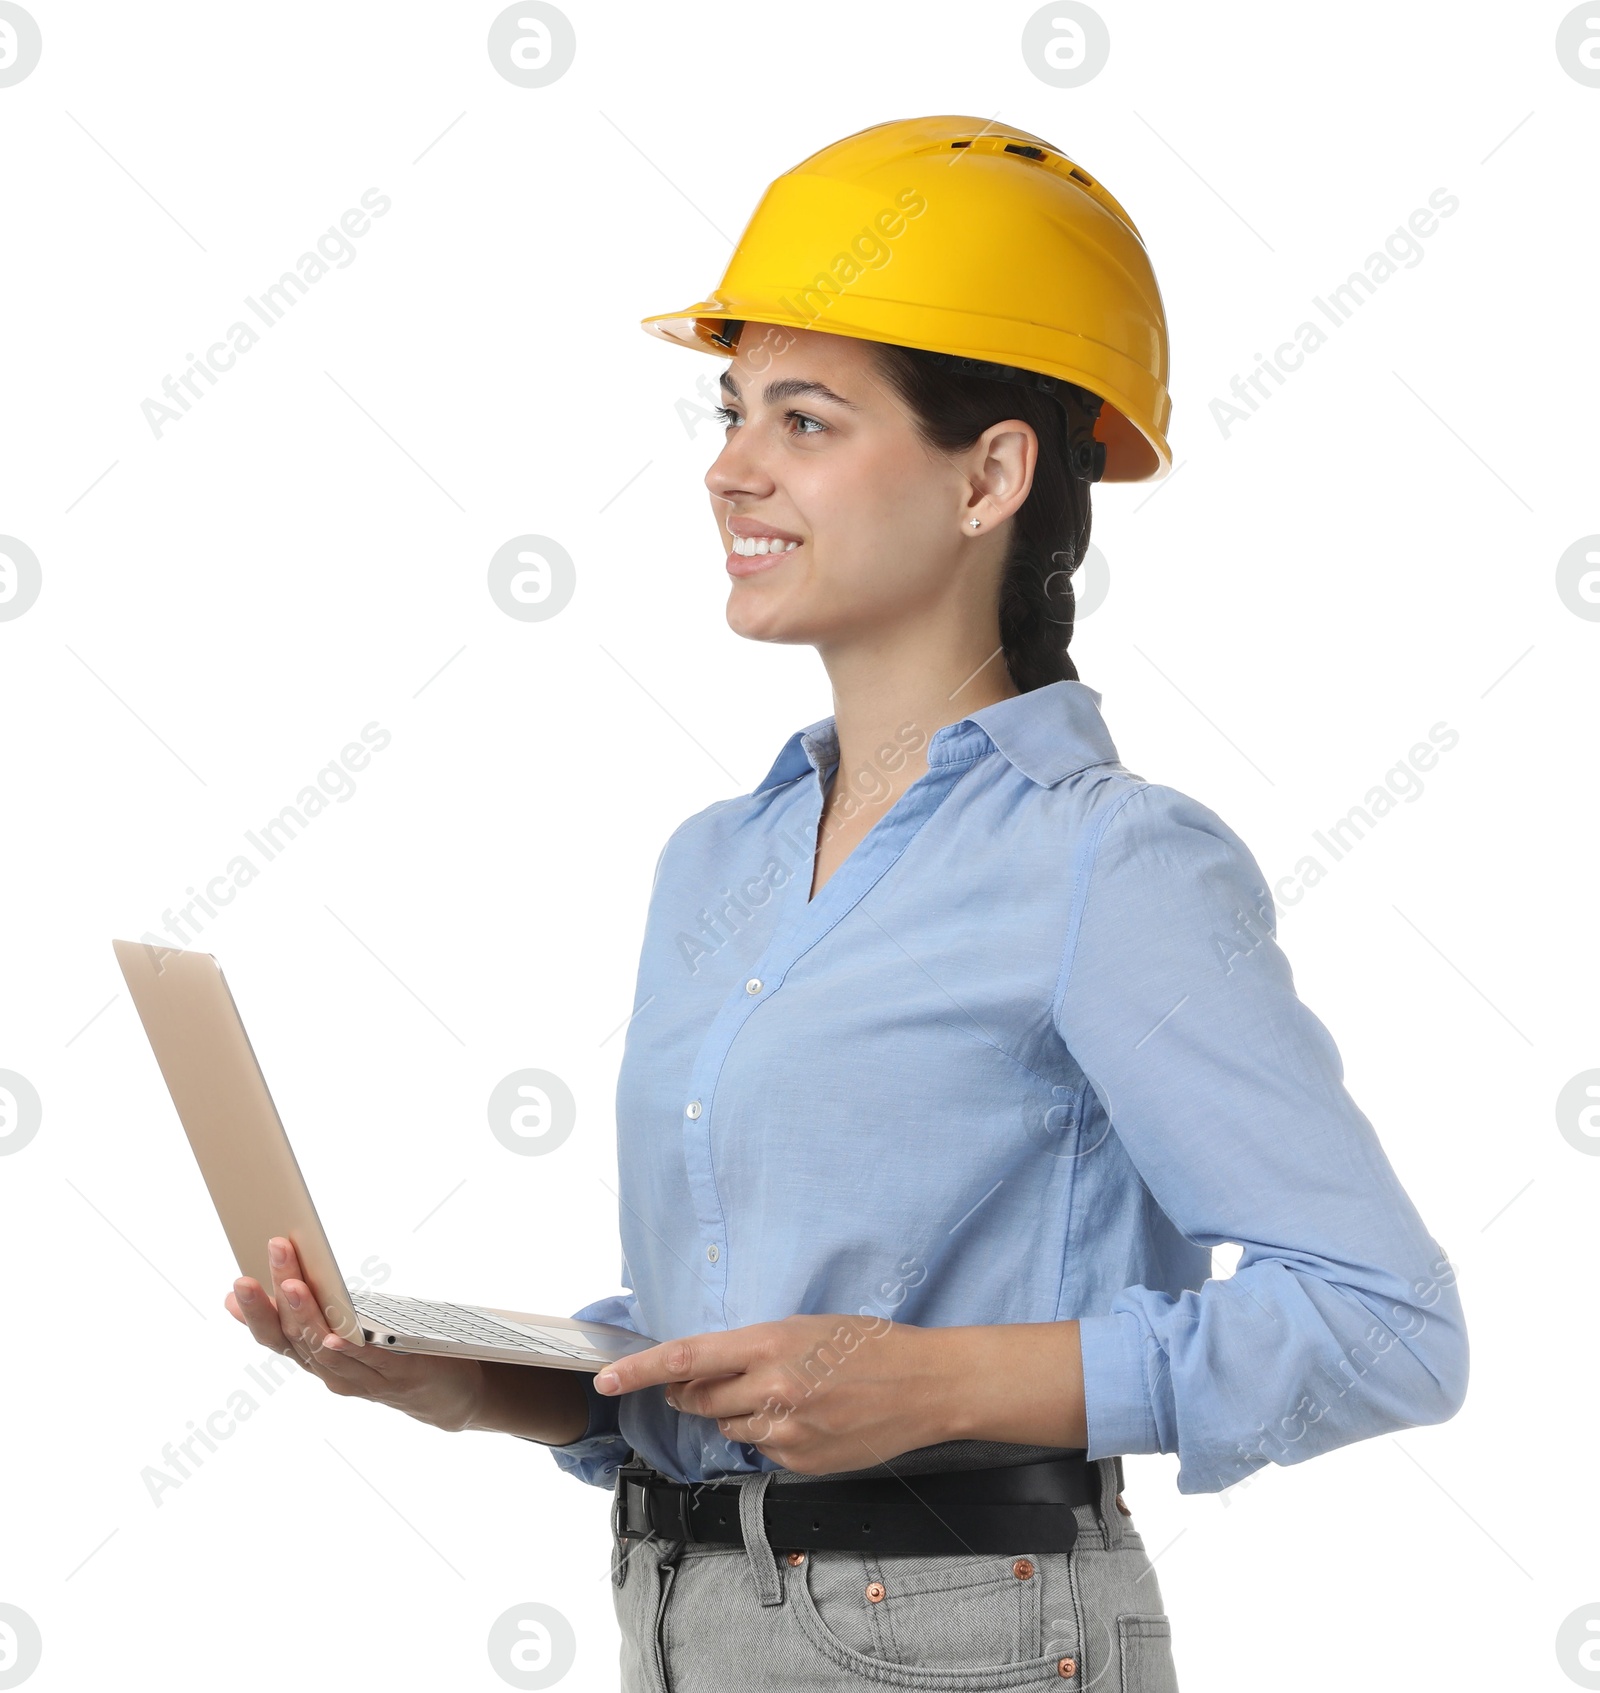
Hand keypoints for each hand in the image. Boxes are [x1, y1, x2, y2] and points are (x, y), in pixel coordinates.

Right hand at [225, 1237, 484, 1433]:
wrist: (450, 1395)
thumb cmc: (394, 1354)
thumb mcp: (351, 1331)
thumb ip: (321, 1311)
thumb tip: (284, 1278)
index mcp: (317, 1358)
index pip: (275, 1337)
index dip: (253, 1314)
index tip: (235, 1288)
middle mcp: (332, 1373)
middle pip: (294, 1336)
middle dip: (274, 1299)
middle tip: (262, 1262)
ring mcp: (363, 1378)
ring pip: (323, 1349)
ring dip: (305, 1315)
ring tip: (291, 1285)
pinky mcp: (399, 1375)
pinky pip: (367, 1362)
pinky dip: (347, 1349)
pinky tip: (333, 1335)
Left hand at [593, 1312, 959, 1474]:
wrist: (925, 1385)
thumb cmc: (869, 1344)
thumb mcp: (806, 1327)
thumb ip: (753, 1350)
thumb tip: (705, 1373)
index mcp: (770, 1343)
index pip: (686, 1359)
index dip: (640, 1370)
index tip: (606, 1378)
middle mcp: (772, 1389)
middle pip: (699, 1399)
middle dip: (695, 1392)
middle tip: (720, 1380)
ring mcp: (786, 1431)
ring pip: (730, 1429)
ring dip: (738, 1414)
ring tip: (785, 1394)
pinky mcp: (801, 1461)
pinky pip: (764, 1450)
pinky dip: (772, 1436)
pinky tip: (808, 1419)